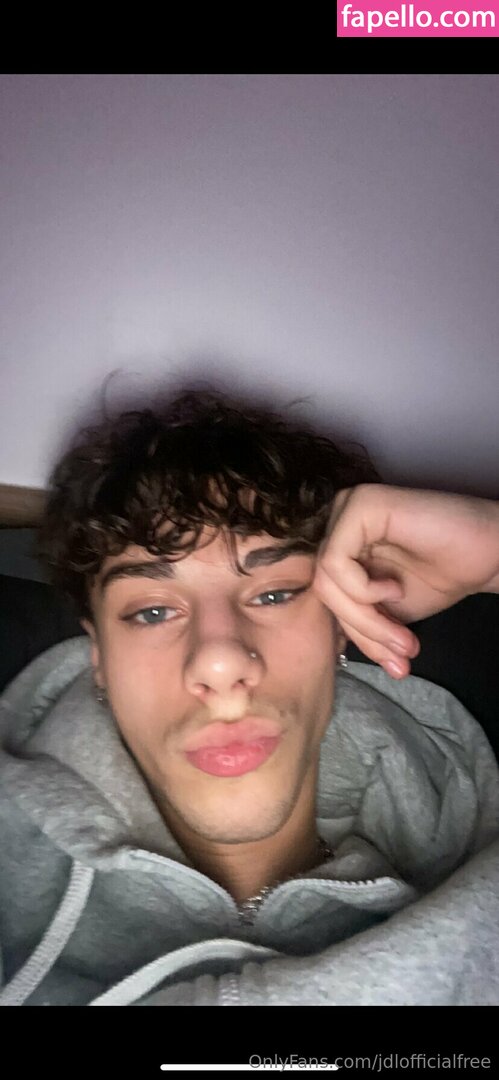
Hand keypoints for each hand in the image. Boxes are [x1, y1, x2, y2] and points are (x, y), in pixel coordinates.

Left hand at [313, 483, 498, 678]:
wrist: (490, 554)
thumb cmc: (443, 575)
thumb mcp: (390, 613)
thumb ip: (359, 624)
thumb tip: (335, 651)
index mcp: (340, 543)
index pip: (326, 596)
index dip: (357, 635)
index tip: (394, 662)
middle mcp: (338, 520)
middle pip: (322, 589)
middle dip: (363, 632)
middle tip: (402, 653)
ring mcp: (347, 506)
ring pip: (326, 580)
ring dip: (366, 619)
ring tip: (404, 633)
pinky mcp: (361, 503)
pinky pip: (336, 562)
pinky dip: (363, 590)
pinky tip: (395, 589)